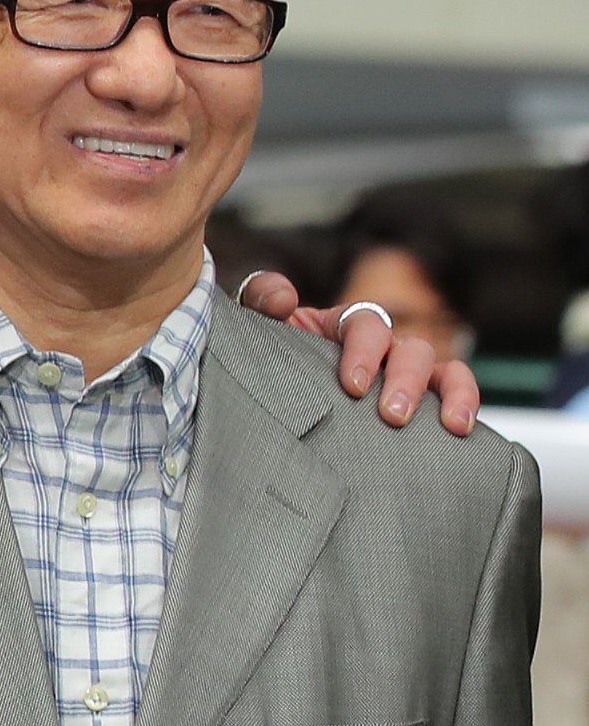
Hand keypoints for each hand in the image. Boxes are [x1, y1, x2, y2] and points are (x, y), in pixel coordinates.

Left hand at [234, 272, 478, 434]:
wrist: (271, 400)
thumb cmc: (269, 361)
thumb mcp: (259, 329)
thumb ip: (262, 300)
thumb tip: (284, 296)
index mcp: (344, 327)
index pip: (366, 324)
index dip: (364, 351)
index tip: (353, 386)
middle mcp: (383, 347)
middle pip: (410, 348)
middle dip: (406, 380)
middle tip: (392, 416)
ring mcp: (404, 374)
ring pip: (443, 369)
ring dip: (450, 393)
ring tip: (448, 425)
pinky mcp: (419, 402)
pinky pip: (455, 394)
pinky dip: (466, 404)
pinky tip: (463, 429)